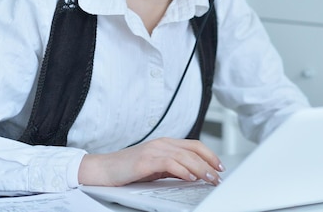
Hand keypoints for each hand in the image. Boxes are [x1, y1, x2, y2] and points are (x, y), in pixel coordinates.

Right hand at [78, 137, 224, 186]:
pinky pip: (170, 163)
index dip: (210, 155)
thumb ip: (172, 168)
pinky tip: (190, 177)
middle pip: (194, 150)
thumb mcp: (155, 168)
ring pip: (185, 156)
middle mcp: (162, 143)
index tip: (220, 167)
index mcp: (165, 143)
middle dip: (210, 163)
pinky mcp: (146, 160)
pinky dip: (183, 170)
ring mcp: (154, 150)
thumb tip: (192, 174)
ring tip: (210, 178)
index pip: (194, 145)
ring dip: (201, 168)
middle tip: (219, 176)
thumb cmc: (127, 170)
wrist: (102, 169)